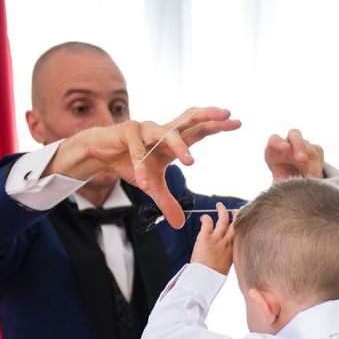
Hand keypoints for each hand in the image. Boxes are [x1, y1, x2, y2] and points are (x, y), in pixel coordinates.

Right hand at [46, 107, 240, 227]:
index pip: (200, 130)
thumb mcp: (152, 185)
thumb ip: (167, 201)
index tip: (237, 122)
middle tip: (226, 114)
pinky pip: (137, 149)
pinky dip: (141, 166)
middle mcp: (163, 130)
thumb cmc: (130, 162)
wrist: (101, 151)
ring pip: (166, 134)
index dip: (217, 125)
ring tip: (191, 162)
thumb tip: (179, 224)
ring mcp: (146, 129)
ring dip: (179, 147)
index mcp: (174, 140)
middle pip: (189, 119)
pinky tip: (145, 183)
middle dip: (208, 116)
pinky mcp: (127, 131)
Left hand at [191, 202, 234, 274]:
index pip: (241, 233)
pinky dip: (205, 218)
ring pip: (223, 219)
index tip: (241, 222)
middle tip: (235, 210)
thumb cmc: (213, 276)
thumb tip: (227, 253)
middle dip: (236, 215)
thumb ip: (228, 255)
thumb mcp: (226, 266)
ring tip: (219, 205)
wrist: (204, 279)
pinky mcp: (206, 237)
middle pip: (236, 224)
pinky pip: (208, 222)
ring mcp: (217, 239)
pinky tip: (203, 217)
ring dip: (222, 210)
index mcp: (234, 250)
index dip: (241, 226)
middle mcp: (228, 242)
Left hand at [264, 129, 323, 179]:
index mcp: (273, 151)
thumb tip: (287, 186)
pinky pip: (318, 152)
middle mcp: (288, 144)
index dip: (278, 142)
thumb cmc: (283, 183)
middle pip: (294, 135)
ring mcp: (301, 145)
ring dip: (311, 160)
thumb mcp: (279, 184)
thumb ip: (282, 183)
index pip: (274, 140)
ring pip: (308, 146)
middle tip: (302, 159)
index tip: (285, 148)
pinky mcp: (314, 149)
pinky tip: (316, 177)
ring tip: (312, 176)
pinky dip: (318, 165)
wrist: (295, 185)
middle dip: (299, 146)